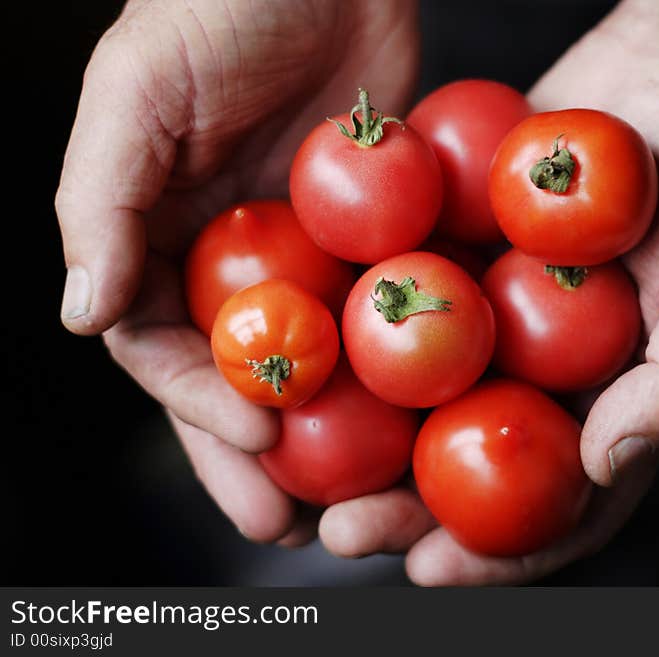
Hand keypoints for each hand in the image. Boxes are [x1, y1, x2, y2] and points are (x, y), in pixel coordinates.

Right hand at [56, 0, 418, 542]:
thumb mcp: (135, 92)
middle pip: (243, 378)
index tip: (255, 443)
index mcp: (163, 238)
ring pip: (315, 362)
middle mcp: (233, 258)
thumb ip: (100, 203)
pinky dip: (393, 368)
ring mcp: (308, 253)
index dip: (202, 405)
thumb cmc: (212, 6)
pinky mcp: (374, 235)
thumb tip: (83, 316)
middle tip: (288, 527)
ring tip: (353, 502)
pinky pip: (381, 311)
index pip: (169, 347)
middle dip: (257, 455)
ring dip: (329, 435)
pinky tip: (417, 418)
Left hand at [318, 0, 658, 582]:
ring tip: (298, 470)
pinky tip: (307, 361)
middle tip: (344, 531)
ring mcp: (493, 320)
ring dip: (360, 439)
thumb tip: (599, 465)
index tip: (428, 574)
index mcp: (606, 406)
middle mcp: (541, 375)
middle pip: (467, 464)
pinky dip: (354, 338)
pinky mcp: (454, 261)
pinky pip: (400, 308)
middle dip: (404, 510)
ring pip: (418, 398)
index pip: (553, 505)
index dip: (495, 554)